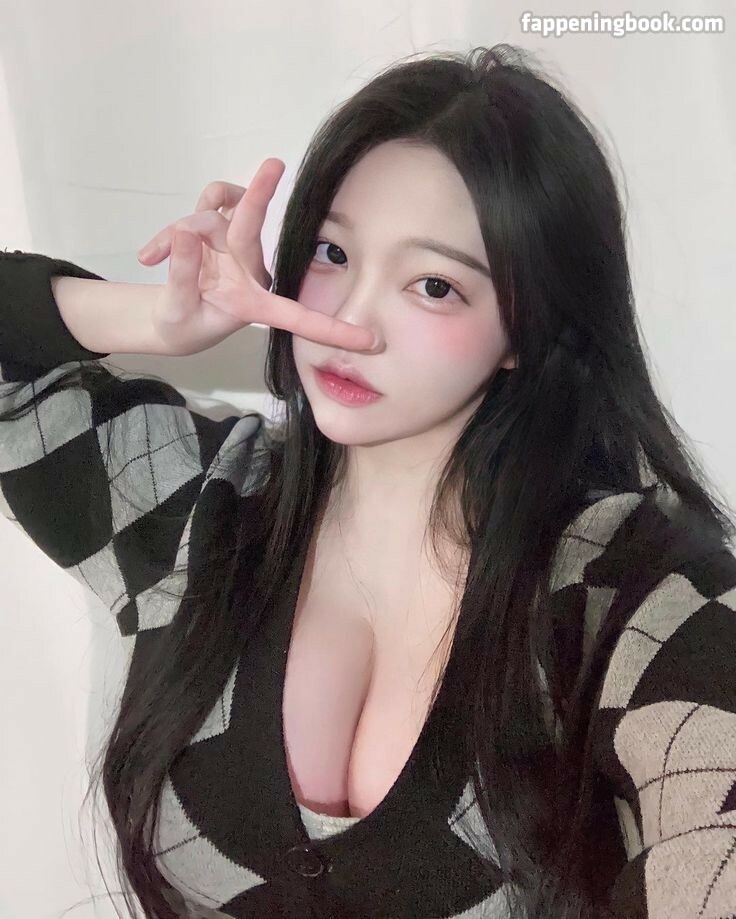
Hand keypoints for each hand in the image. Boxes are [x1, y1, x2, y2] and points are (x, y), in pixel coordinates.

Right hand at [137, 158, 375, 355]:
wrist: (172, 316)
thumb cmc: (182, 322)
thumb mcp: (177, 310)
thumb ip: (183, 274)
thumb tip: (185, 233)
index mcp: (253, 304)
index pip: (296, 315)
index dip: (330, 329)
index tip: (368, 341)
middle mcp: (249, 270)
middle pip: (250, 229)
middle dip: (258, 197)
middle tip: (273, 163)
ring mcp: (233, 245)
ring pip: (213, 216)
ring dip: (181, 229)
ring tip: (151, 258)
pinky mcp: (217, 227)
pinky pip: (204, 208)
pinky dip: (172, 227)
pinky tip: (150, 255)